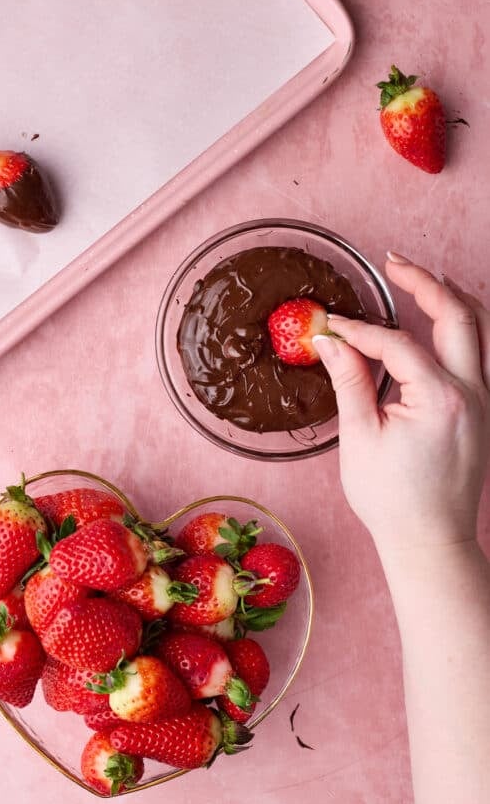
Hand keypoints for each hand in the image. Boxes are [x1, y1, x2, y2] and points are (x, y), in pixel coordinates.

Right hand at [313, 253, 489, 554]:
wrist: (429, 541)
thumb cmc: (393, 499)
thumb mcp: (360, 438)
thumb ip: (349, 379)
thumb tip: (330, 339)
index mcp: (440, 399)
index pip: (396, 343)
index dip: (358, 329)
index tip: (329, 325)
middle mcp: (473, 393)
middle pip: (458, 314)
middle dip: (424, 282)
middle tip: (392, 261)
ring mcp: (484, 400)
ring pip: (479, 329)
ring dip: (451, 298)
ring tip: (419, 278)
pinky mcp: (483, 410)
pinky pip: (478, 352)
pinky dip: (460, 326)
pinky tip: (437, 319)